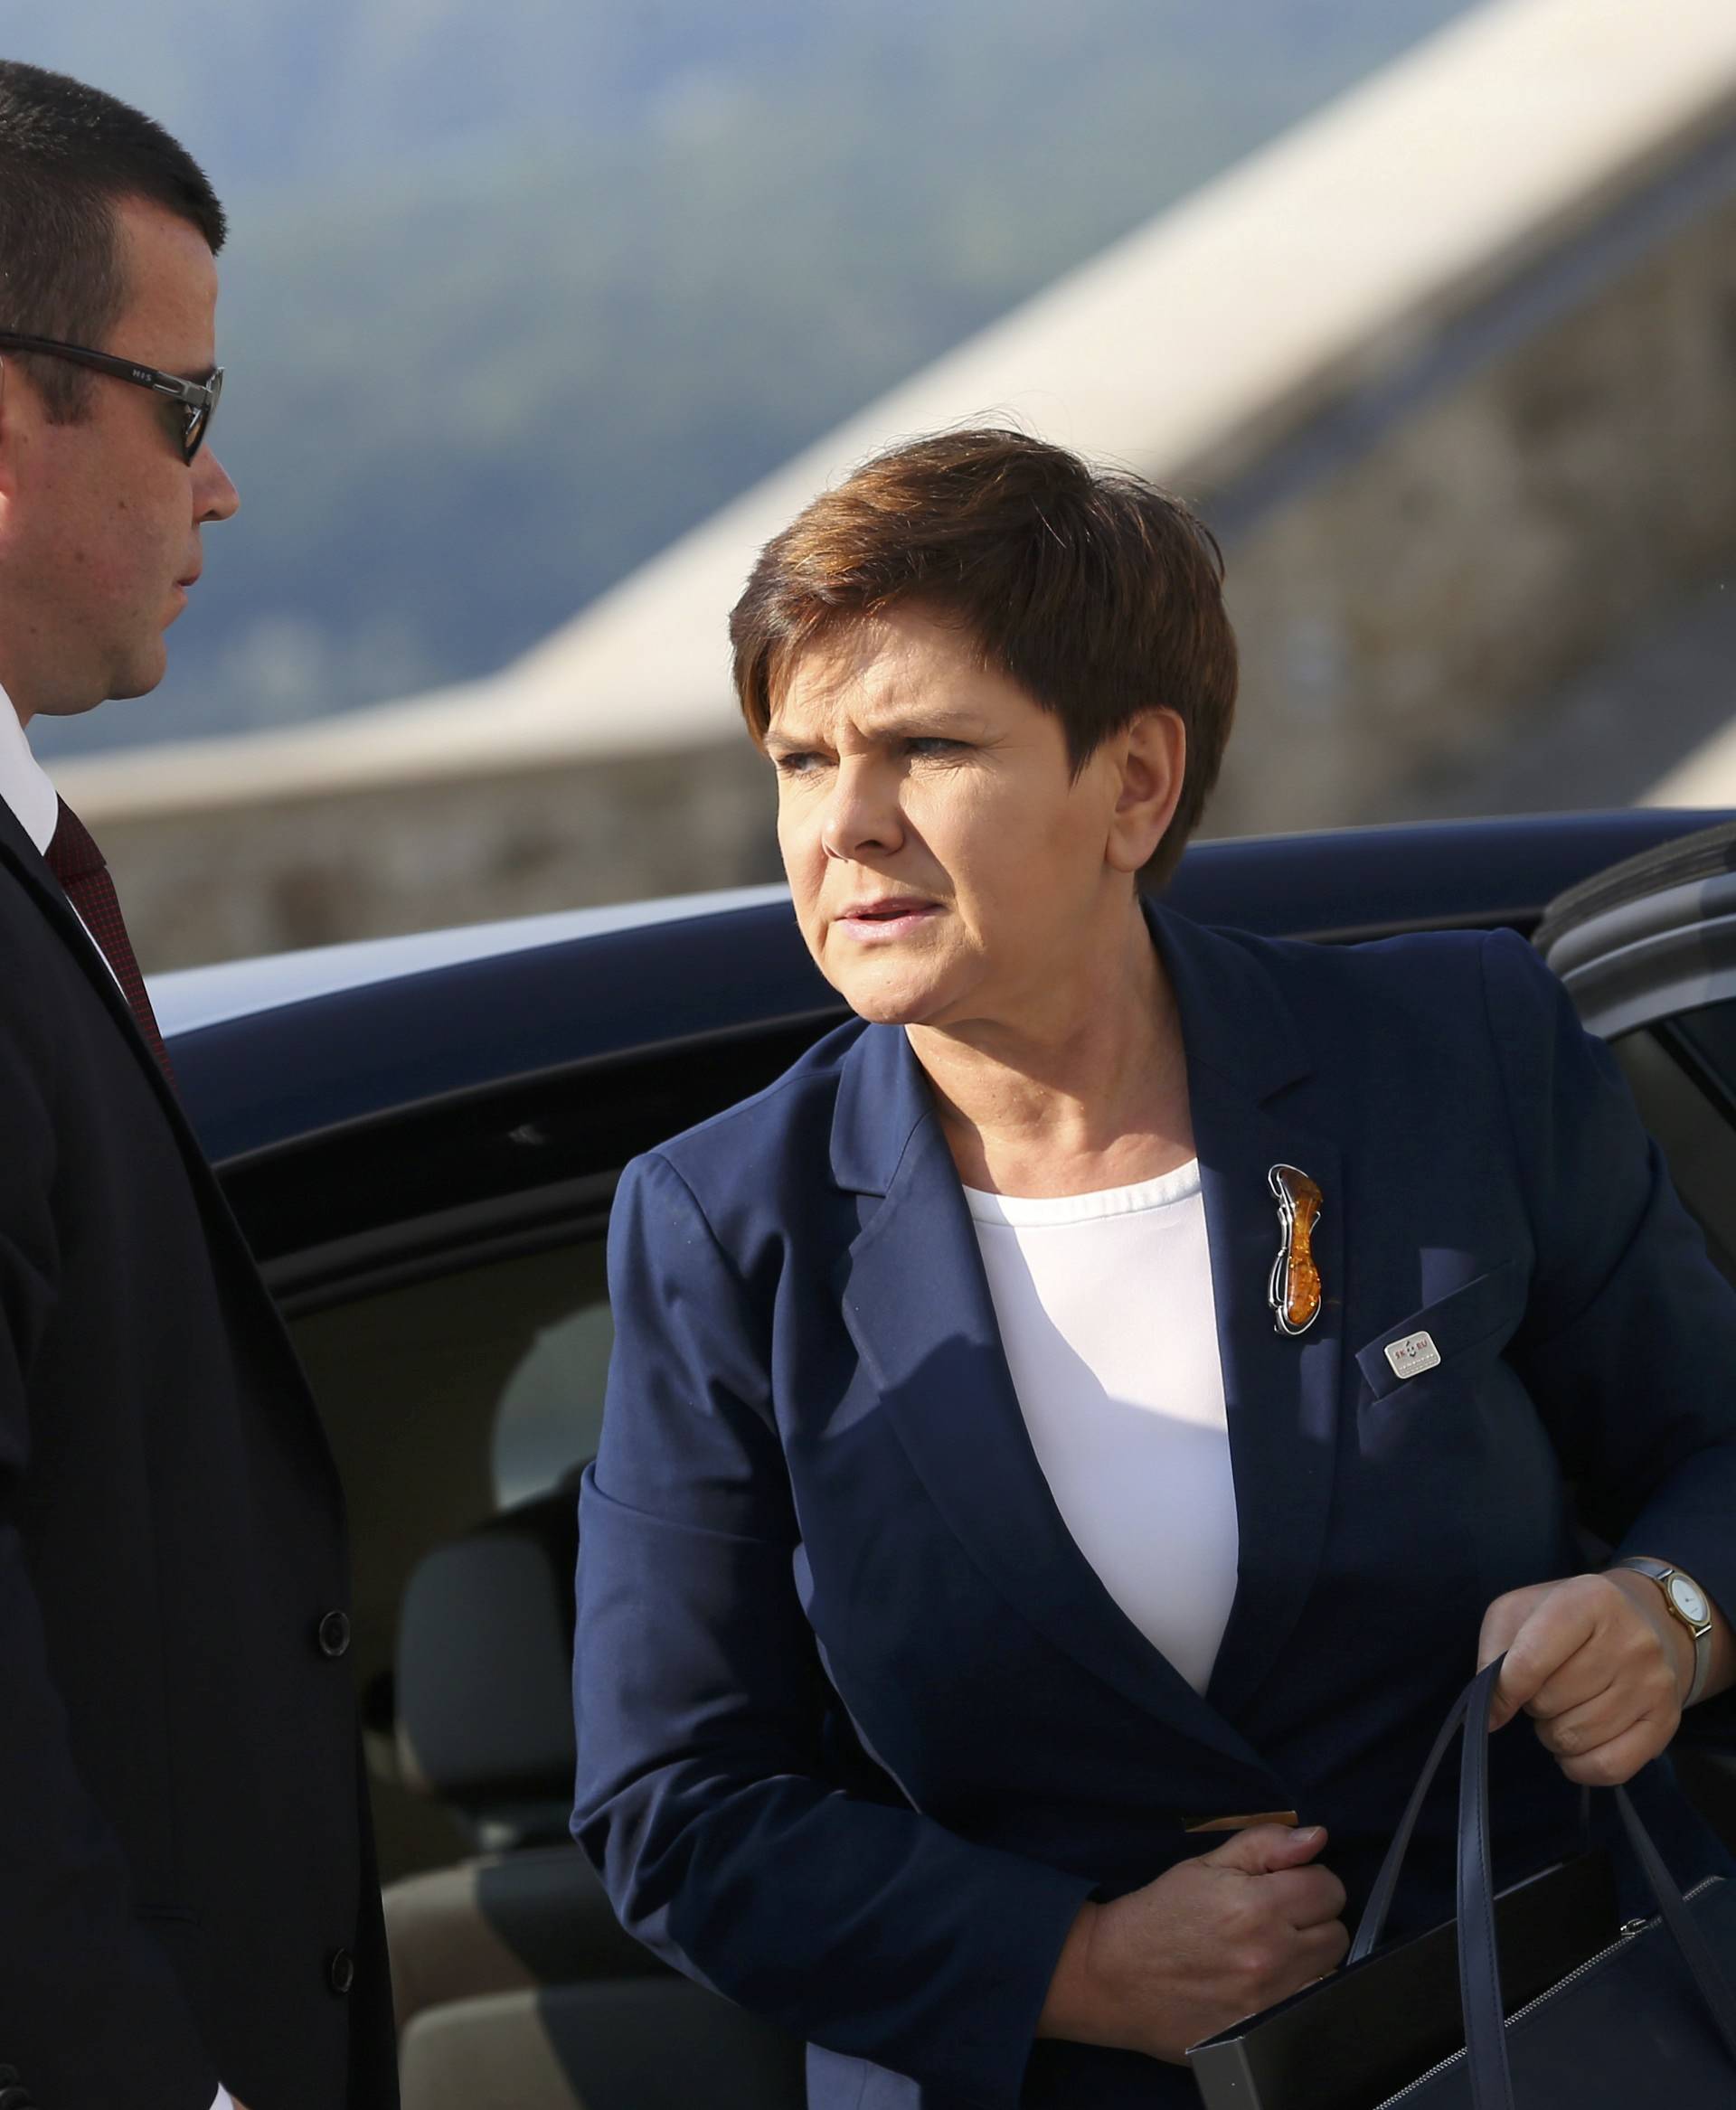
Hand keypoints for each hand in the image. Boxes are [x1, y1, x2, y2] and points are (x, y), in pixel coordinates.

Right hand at [1038, 1824, 1347, 2062]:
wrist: (1114, 1975)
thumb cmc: (1161, 1914)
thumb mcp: (1206, 1865)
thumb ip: (1266, 1845)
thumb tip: (1317, 1838)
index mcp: (1256, 1905)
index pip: (1329, 1888)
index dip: (1309, 1880)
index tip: (1285, 1885)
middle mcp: (1270, 1956)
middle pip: (1337, 1932)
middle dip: (1313, 1918)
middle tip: (1276, 1917)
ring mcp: (1269, 2001)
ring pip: (1330, 1971)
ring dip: (1309, 1957)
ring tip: (1270, 1950)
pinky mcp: (1262, 2032)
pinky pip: (1308, 2006)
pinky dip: (1295, 1991)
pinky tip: (1263, 1981)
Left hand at [1478, 1571, 1689, 1786]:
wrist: (1646, 1621)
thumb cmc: (1566, 1618)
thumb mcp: (1521, 1612)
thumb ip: (1495, 1654)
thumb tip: (1490, 1715)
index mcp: (1589, 1601)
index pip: (1531, 1661)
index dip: (1503, 1690)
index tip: (1495, 1701)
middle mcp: (1631, 1640)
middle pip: (1551, 1702)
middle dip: (1534, 1704)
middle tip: (1545, 1689)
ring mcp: (1653, 1683)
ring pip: (1575, 1738)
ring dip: (1554, 1734)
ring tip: (1563, 1709)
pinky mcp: (1666, 1722)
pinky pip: (1609, 1768)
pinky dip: (1579, 1766)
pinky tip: (1578, 1744)